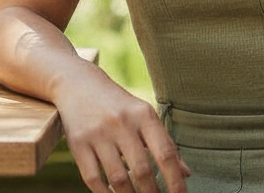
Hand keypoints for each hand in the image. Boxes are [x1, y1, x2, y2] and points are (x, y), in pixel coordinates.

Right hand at [53, 62, 190, 192]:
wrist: (79, 84)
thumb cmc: (119, 105)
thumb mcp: (144, 115)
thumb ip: (164, 143)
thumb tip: (186, 173)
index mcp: (144, 114)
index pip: (165, 153)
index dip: (175, 180)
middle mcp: (122, 123)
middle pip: (142, 170)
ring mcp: (98, 134)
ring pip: (118, 178)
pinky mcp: (77, 144)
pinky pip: (93, 178)